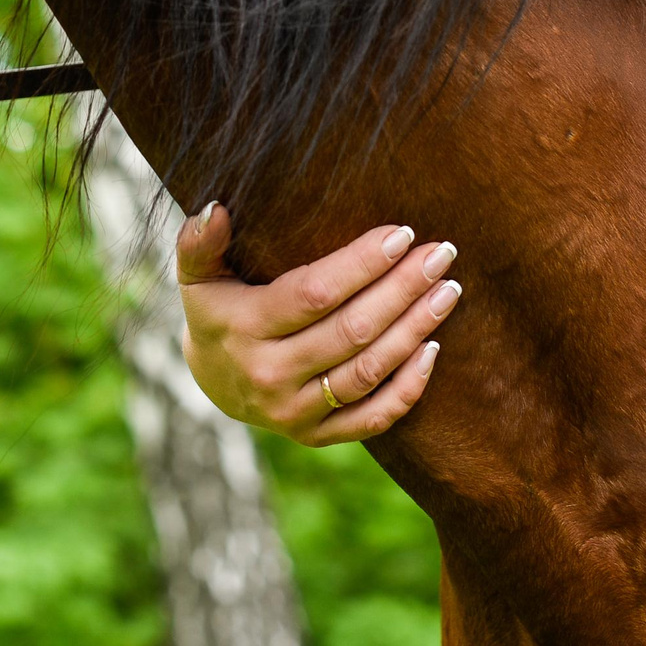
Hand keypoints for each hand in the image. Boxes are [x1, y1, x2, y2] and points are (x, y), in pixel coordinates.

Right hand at [174, 203, 459, 446]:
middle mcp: (268, 376)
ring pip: (367, 372)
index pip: (313, 294)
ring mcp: (293, 412)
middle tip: (441, 253)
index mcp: (242, 328)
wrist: (211, 379)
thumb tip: (214, 208)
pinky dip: (408, 388)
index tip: (402, 234)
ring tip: (448, 291)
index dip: (361, 264)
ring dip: (414, 330)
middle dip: (402, 289)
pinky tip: (433, 348)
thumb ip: (199, 241)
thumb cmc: (217, 307)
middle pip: (350, 332)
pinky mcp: (314, 436)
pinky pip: (371, 418)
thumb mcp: (197, 273)